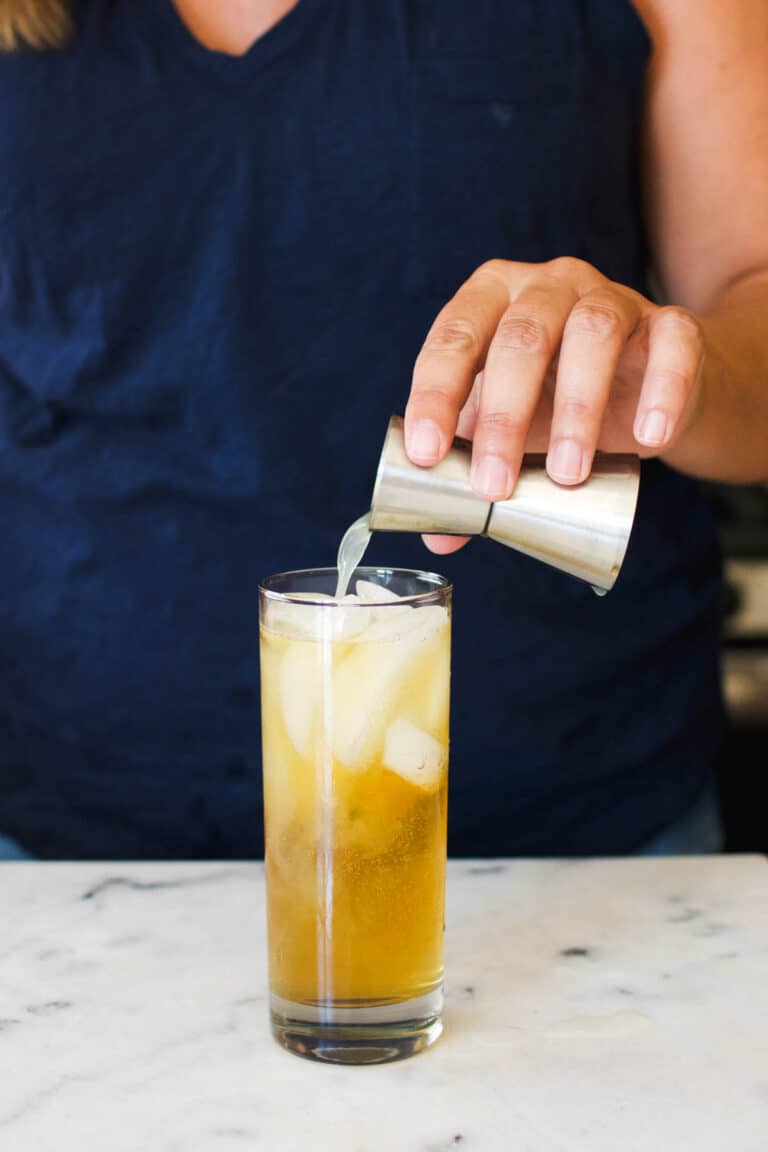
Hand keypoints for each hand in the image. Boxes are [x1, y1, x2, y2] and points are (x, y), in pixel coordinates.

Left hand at [404, 258, 704, 553]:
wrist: (646, 386)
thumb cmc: (556, 398)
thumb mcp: (507, 428)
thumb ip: (470, 471)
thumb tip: (439, 538)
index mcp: (492, 298)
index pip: (454, 338)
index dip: (436, 395)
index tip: (427, 456)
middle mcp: (549, 285)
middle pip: (521, 336)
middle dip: (503, 417)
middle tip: (494, 485)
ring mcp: (613, 297)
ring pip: (593, 333)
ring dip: (577, 408)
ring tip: (568, 474)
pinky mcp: (672, 324)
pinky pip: (673, 343)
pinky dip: (663, 389)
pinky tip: (648, 438)